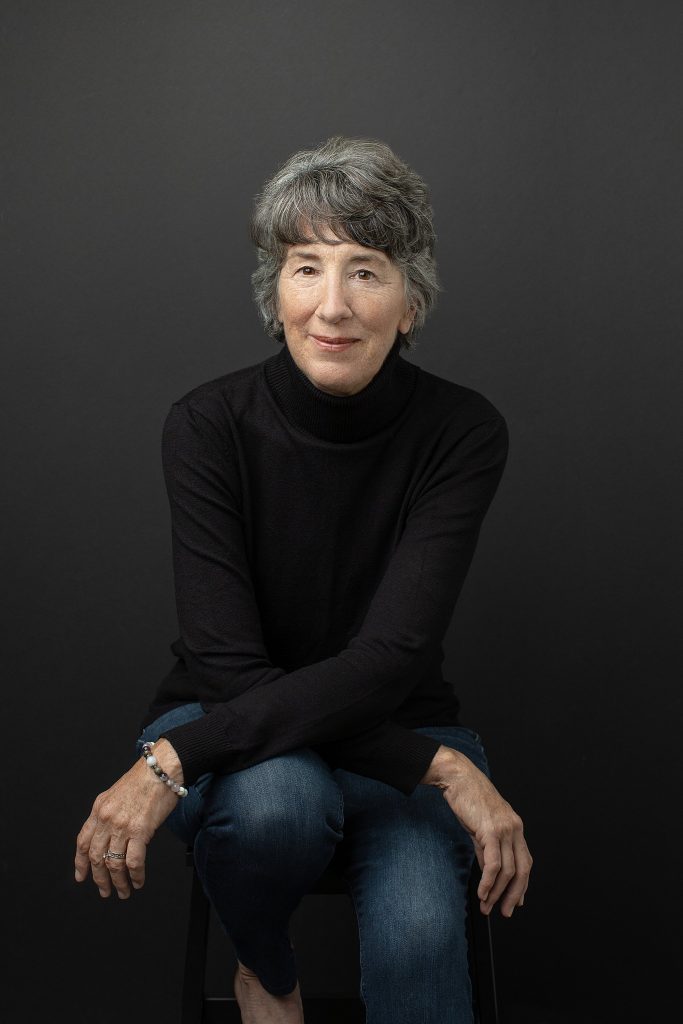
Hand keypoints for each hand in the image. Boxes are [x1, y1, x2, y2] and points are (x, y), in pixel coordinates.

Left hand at [74, 739, 182, 898]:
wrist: (161, 769)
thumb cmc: (145, 778)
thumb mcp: (116, 793)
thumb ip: (109, 813)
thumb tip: (111, 835)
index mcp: (99, 809)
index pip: (82, 842)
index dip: (80, 863)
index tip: (81, 876)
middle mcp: (106, 819)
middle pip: (96, 857)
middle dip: (99, 878)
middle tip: (104, 890)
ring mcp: (122, 825)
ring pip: (113, 863)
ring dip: (118, 882)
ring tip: (123, 891)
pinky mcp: (140, 830)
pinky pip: (133, 861)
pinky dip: (135, 875)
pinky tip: (138, 881)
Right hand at [422, 745, 531, 917]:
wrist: (458, 778)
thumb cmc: (468, 798)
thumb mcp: (482, 826)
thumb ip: (488, 849)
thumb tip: (490, 873)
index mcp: (515, 827)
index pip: (525, 862)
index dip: (522, 884)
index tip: (516, 901)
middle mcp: (515, 828)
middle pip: (521, 870)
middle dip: (514, 895)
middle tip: (505, 912)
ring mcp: (504, 829)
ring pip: (507, 871)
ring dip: (497, 893)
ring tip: (487, 906)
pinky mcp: (490, 831)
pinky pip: (493, 864)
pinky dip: (488, 882)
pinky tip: (482, 893)